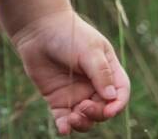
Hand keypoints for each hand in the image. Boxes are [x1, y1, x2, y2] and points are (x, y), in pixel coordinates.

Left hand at [11, 9, 130, 134]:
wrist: (37, 28)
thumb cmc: (67, 33)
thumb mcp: (88, 49)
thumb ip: (101, 72)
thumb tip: (112, 97)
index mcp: (107, 69)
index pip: (120, 92)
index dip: (118, 104)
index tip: (109, 109)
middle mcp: (93, 84)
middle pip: (104, 109)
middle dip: (97, 113)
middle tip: (83, 107)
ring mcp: (76, 93)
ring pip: (86, 118)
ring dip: (83, 123)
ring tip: (72, 118)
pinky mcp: (58, 99)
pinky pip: (64, 119)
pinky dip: (65, 127)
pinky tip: (63, 128)